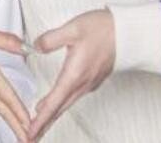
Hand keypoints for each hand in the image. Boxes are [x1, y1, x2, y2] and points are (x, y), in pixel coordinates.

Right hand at [0, 13, 31, 142]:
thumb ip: (5, 40)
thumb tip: (26, 47)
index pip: (5, 94)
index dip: (19, 111)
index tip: (30, 126)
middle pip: (0, 107)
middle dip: (15, 125)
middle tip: (30, 139)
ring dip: (9, 118)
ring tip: (22, 129)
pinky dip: (1, 107)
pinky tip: (7, 109)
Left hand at [29, 9, 115, 139]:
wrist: (129, 32)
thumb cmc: (104, 30)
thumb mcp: (73, 29)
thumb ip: (51, 39)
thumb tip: (34, 47)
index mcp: (75, 74)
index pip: (54, 102)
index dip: (41, 119)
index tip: (30, 131)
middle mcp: (82, 83)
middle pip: (60, 108)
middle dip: (44, 123)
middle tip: (31, 136)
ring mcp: (89, 82)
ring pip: (67, 103)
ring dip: (53, 114)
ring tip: (40, 123)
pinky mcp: (93, 78)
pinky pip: (74, 96)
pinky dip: (62, 103)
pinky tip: (57, 102)